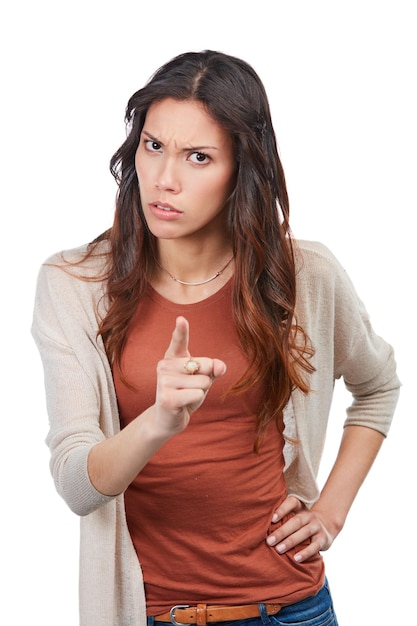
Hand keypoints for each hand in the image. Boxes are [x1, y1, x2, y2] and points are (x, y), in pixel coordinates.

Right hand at [153, 316, 226, 435]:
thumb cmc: (186, 394)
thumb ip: (213, 369)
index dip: (181, 330)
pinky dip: (196, 401)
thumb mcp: (202, 379)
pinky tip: (182, 405)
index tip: (181, 319)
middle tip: (190, 389)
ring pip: (203, 382)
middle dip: (206, 379)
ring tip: (186, 397)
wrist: (166, 419)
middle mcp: (165, 366)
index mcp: (172, 357)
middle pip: (205, 364)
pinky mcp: (167, 398)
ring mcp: (164, 381)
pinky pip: (197, 394)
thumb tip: (219, 366)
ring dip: (200, 393)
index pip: (178, 340)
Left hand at [266, 495, 335, 561]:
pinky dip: (305, 553)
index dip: (282, 509)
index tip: (271, 519)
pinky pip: (315, 546)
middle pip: (296, 521)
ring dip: (291, 541)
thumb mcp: (294, 514)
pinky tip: (296, 559)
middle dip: (282, 531)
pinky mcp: (323, 539)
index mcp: (300, 507)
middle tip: (269, 541)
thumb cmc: (301, 522)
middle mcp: (309, 515)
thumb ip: (281, 517)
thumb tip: (257, 524)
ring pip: (304, 533)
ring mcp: (317, 526)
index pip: (292, 503)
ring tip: (279, 550)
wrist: (327, 525)